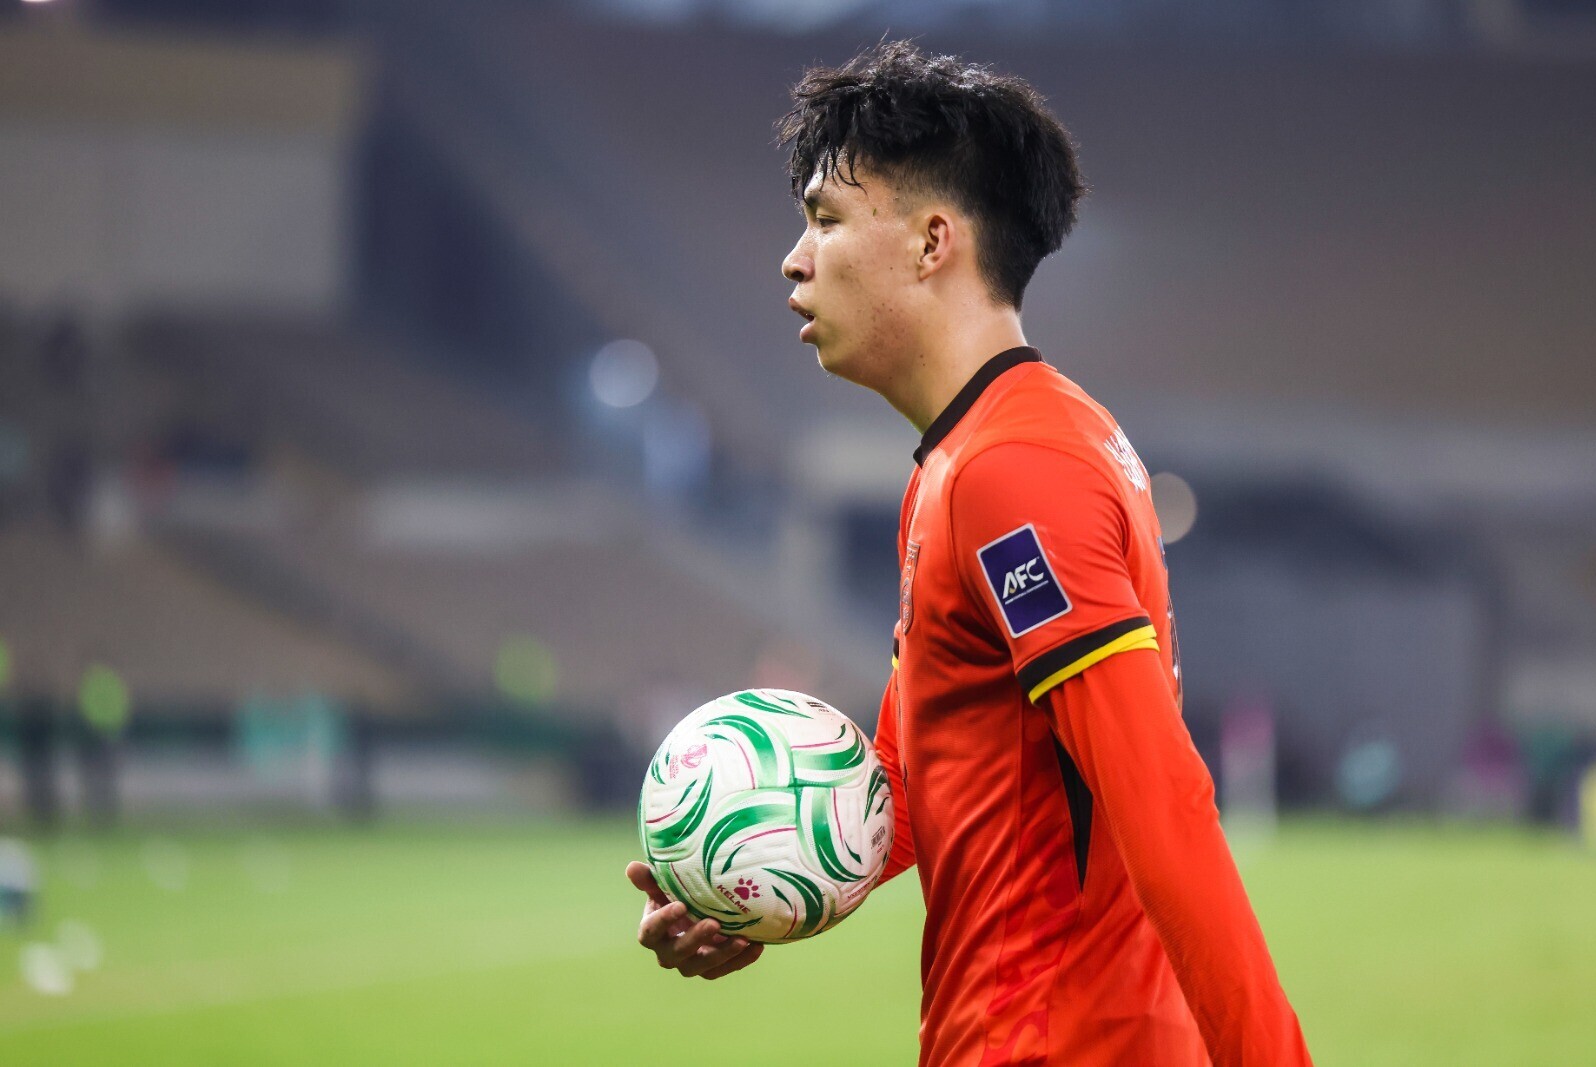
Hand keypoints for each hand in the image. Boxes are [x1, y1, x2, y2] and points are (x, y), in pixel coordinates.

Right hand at [626, 861, 765, 979]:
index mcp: (652, 932)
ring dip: (723, 954)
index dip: (664, 920)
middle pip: (678, 953)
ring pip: (704, 966)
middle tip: (714, 923)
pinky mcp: (711, 968)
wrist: (696, 912)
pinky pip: (725, 969)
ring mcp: (690, 964)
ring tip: (743, 939)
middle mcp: (668, 953)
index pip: (651, 931)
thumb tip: (631, 868)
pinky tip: (757, 946)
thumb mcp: (663, 886)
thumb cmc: (675, 896)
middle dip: (696, 939)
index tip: (680, 906)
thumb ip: (650, 879)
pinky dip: (741, 960)